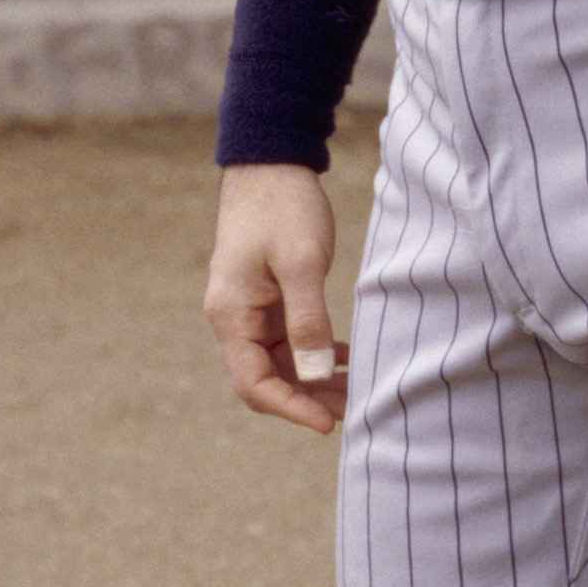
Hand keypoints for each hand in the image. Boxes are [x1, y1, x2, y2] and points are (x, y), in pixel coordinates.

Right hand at [204, 162, 348, 434]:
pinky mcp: (269, 297)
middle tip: (353, 411)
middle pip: (265, 379)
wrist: (272, 163)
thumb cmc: (283, 206)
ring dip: (314, 379)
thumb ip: (308, 318)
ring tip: (356, 392)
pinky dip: (316, 352)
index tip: (327, 423)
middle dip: (306, 400)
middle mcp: (234, 318)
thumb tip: (314, 373)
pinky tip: (346, 359)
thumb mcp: (301, 261)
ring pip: (280, 362)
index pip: (253, 383)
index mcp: (231, 314)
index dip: (290, 408)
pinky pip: (289, 339)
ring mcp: (251, 309)